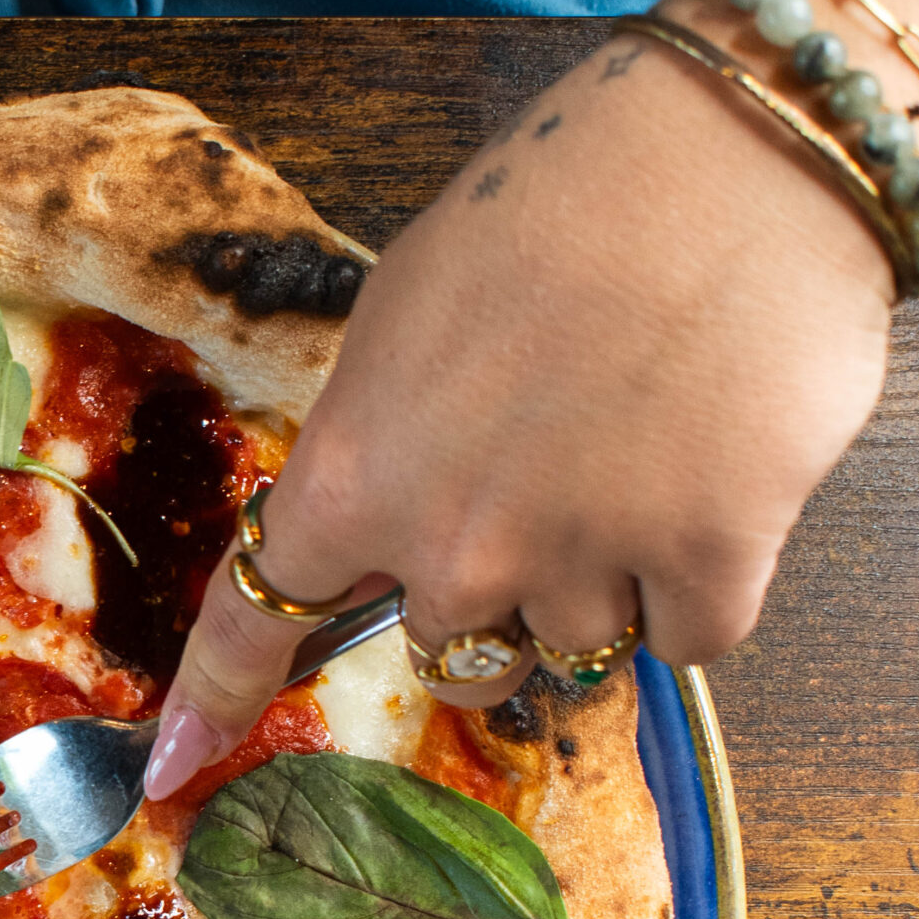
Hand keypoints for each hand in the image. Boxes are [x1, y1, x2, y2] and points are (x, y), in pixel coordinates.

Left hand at [142, 17, 897, 796]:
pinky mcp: (706, 569)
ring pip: (567, 645)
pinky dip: (694, 579)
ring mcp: (577, 566)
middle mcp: (451, 546)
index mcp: (353, 471)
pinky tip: (709, 478)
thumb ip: (382, 434)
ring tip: (638, 452)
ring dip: (597, 579)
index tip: (179, 763)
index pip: (258, 616)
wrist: (739, 154)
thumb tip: (387, 502)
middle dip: (486, 581)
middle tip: (546, 472)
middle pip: (443, 640)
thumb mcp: (408, 308)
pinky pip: (681, 639)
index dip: (217, 694)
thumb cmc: (561, 197)